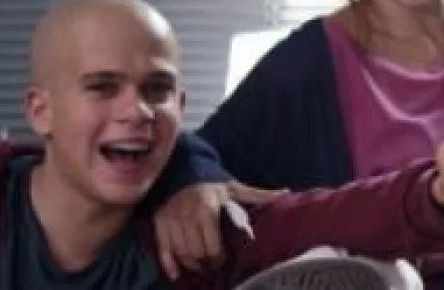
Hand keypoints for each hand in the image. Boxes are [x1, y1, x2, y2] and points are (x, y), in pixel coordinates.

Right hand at [153, 181, 285, 279]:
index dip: (218, 257)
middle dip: (205, 263)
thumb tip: (284, 193)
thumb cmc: (211, 182)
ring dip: (191, 265)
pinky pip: (162, 249)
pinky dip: (169, 265)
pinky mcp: (159, 224)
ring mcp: (172, 221)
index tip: (223, 260)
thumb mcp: (234, 187)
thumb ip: (257, 195)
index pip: (211, 245)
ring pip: (181, 253)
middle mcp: (187, 217)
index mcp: (207, 210)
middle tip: (212, 265)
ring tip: (200, 267)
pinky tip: (176, 275)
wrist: (181, 169)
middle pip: (196, 252)